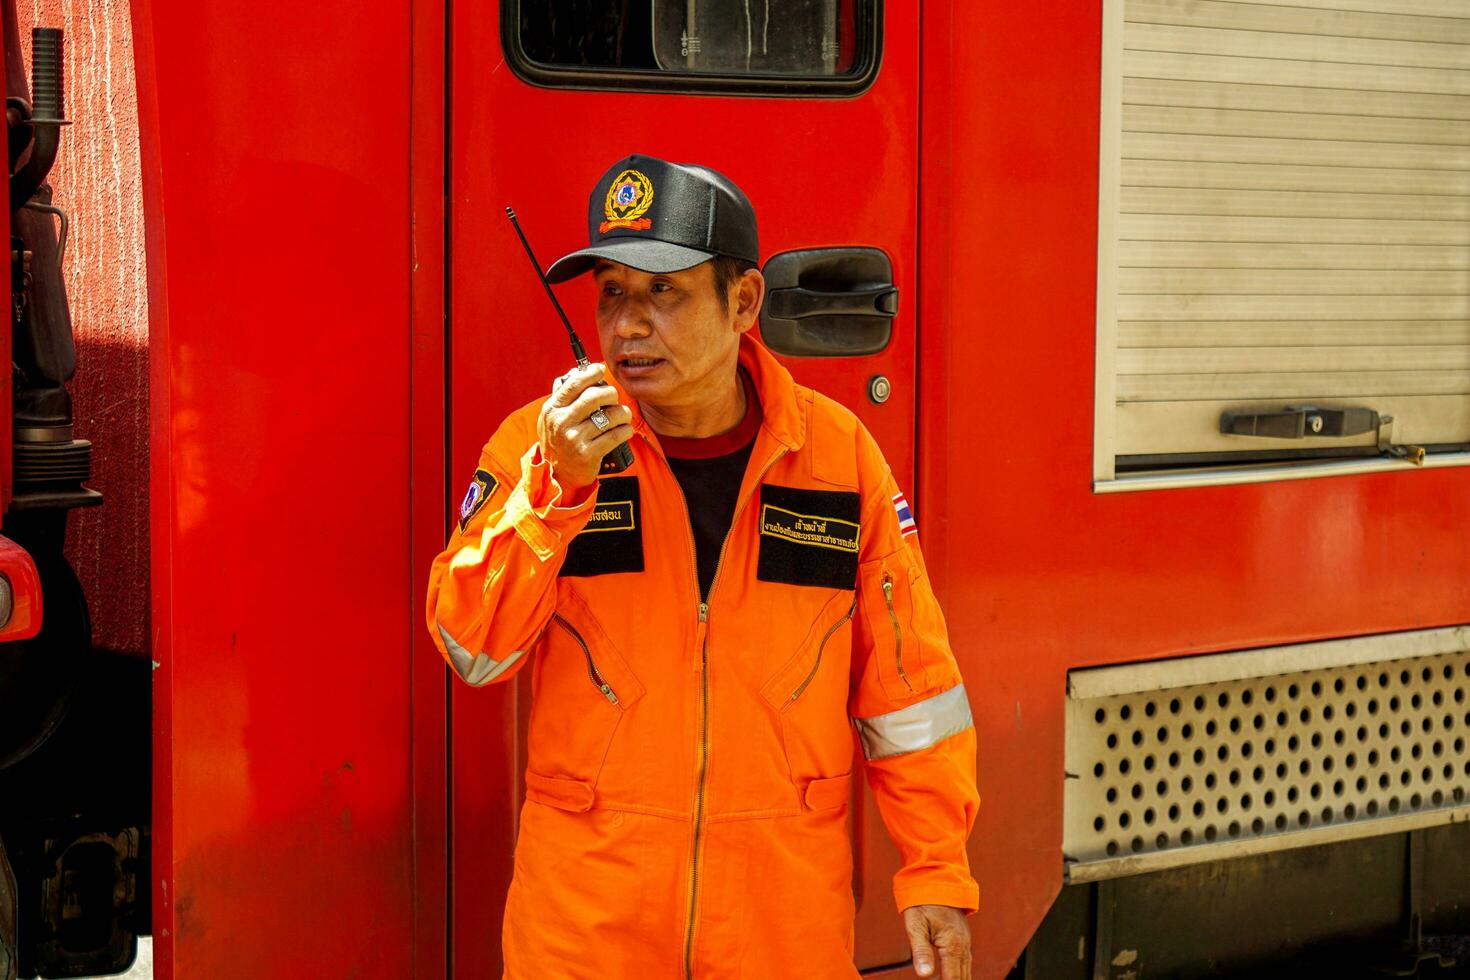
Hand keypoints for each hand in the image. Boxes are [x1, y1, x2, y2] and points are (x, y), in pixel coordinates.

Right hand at [536, 362, 633, 493]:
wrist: (557, 474)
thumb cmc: (558, 440)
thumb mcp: (551, 417)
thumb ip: (562, 395)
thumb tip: (577, 371)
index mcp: (552, 409)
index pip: (573, 384)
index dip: (590, 373)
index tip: (600, 368)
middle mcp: (562, 422)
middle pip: (595, 396)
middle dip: (611, 393)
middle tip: (614, 398)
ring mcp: (575, 439)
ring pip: (610, 415)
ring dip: (623, 413)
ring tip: (623, 416)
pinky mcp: (588, 454)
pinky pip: (616, 435)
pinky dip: (626, 430)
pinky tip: (625, 430)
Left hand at [902, 905, 970, 978]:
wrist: (934, 883)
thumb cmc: (923, 903)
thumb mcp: (916, 926)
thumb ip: (921, 951)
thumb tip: (924, 974)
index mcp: (952, 945)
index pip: (952, 978)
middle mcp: (963, 945)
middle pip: (962, 977)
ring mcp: (965, 941)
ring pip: (966, 971)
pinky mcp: (963, 938)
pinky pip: (965, 961)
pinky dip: (959, 972)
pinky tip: (951, 976)